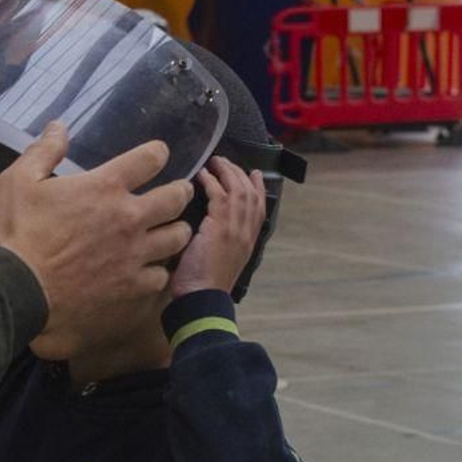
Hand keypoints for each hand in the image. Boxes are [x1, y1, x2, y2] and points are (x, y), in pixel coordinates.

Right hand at [0, 124, 194, 360]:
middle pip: (176, 197)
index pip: (150, 158)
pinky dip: (157, 270)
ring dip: (176, 230)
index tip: (157, 154)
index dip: (158, 152)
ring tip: (169, 230)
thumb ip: (43, 151)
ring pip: (178, 237)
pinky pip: (161, 275)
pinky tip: (148, 269)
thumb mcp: (19, 180)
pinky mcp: (132, 285)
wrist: (17, 291)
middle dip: (181, 191)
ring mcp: (134, 254)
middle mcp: (129, 217)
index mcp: (105, 187)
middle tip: (177, 192)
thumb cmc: (17, 233)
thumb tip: (59, 126)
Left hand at [169, 158, 265, 297]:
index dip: (258, 188)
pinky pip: (220, 195)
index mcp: (248, 241)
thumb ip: (219, 240)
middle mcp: (246, 232)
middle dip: (239, 173)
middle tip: (225, 161)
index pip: (260, 208)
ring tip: (215, 161)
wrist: (201, 299)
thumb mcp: (218, 258)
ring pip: (238, 190)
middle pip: (251, 194)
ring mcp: (236, 229)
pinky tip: (202, 175)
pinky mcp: (221, 227)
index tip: (254, 173)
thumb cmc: (202, 285)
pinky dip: (211, 182)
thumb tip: (207, 225)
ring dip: (226, 172)